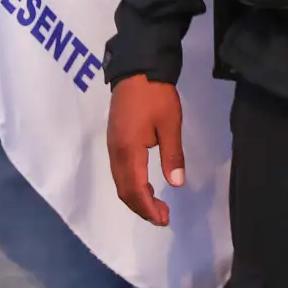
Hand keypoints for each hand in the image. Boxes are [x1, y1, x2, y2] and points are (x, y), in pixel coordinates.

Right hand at [107, 75, 184, 225]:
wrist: (137, 68)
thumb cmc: (156, 95)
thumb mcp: (170, 124)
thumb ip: (172, 154)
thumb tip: (176, 184)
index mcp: (129, 150)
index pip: (136, 189)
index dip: (148, 208)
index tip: (164, 220)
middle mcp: (116, 152)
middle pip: (124, 190)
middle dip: (142, 207)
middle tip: (163, 217)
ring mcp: (112, 145)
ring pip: (120, 181)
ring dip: (136, 197)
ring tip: (156, 206)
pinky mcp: (114, 139)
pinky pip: (119, 171)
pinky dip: (131, 184)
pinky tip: (146, 184)